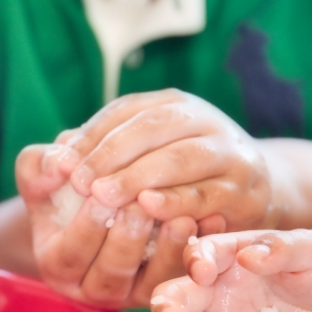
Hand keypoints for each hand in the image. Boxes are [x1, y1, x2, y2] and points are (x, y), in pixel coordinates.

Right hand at [17, 142, 198, 307]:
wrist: (96, 201)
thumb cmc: (64, 185)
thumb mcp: (42, 173)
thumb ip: (41, 166)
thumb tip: (63, 163)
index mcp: (57, 265)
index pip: (69, 255)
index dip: (85, 227)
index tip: (101, 195)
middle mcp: (93, 288)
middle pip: (111, 274)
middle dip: (127, 239)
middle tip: (143, 203)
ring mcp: (132, 293)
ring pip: (151, 283)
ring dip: (168, 250)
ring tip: (181, 215)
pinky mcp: (167, 287)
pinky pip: (183, 277)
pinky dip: (198, 250)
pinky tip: (211, 218)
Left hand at [64, 89, 271, 231]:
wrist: (254, 194)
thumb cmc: (179, 177)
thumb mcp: (141, 153)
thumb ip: (99, 149)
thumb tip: (57, 151)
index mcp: (173, 104)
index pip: (126, 111)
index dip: (92, 136)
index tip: (62, 163)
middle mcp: (204, 120)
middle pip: (152, 129)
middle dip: (111, 156)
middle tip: (79, 183)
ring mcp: (229, 152)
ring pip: (181, 158)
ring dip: (139, 176)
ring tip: (104, 195)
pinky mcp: (245, 189)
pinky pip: (208, 193)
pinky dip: (177, 199)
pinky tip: (148, 207)